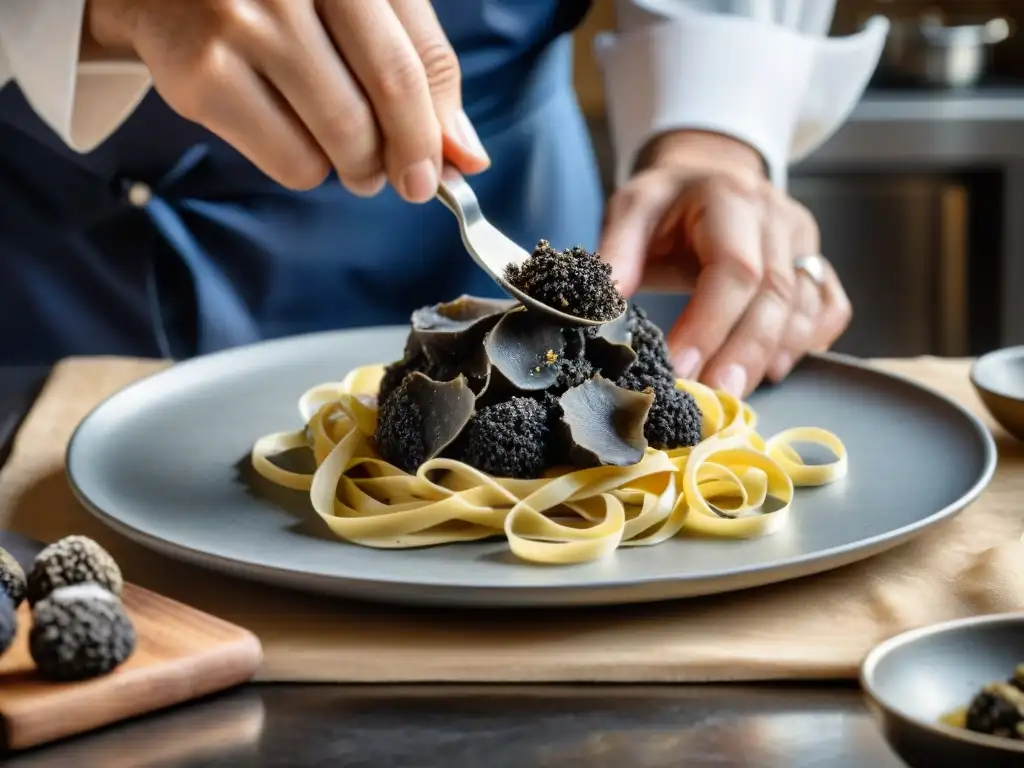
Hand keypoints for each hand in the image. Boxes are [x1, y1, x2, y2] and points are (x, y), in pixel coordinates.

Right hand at [86, 0, 489, 199]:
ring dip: (361, 167)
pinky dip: (310, 167)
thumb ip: (419, 62)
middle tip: (407, 178)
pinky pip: (290, 161)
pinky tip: (300, 138)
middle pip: (385, 96)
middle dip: (408, 156)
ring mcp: (242, 24)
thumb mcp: (360, 2)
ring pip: (341, 138)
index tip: (448, 171)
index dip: (436, 128)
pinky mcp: (203, 77)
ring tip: (353, 157)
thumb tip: (467, 155)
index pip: (414, 59)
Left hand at [599, 131, 851, 396]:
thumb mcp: (631, 209)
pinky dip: (808, 343)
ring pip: (805, 307)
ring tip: (736, 396)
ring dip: (772, 356)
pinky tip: (773, 369)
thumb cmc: (666, 202)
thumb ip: (616, 253)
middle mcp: (777, 217)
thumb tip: (604, 307)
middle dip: (744, 353)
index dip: (709, 325)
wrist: (706, 177)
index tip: (680, 368)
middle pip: (775, 295)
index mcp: (730, 198)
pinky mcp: (816, 261)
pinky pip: (829, 308)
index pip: (733, 270)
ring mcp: (803, 240)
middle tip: (715, 400)